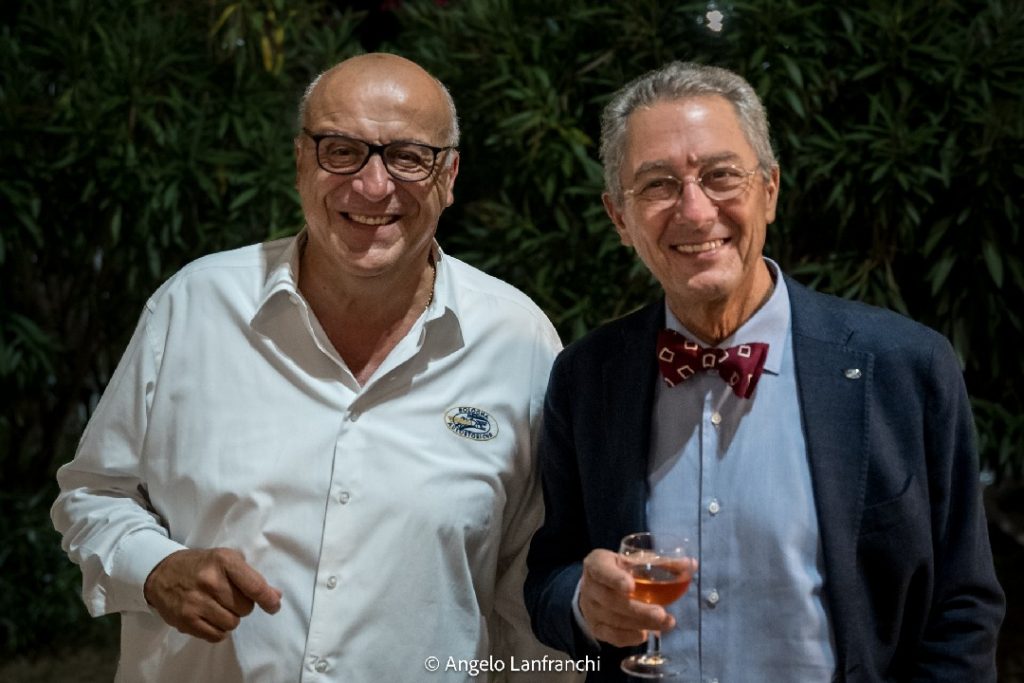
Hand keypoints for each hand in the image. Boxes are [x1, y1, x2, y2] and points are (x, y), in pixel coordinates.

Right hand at [143, 548, 281, 642]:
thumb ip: (251, 577)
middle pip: (245, 608)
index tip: (274, 606)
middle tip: (230, 597)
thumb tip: (275, 596)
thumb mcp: (226, 560)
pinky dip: (218, 630)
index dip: (268, 600)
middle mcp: (210, 581)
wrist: (162, 573)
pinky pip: (216, 636)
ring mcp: (196, 602)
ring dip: (230, 618)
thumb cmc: (201, 565)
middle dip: (242, 605)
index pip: (255, 586)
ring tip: (219, 607)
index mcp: (224, 561)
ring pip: (232, 623)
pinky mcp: (186, 620)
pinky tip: (210, 617)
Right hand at [578, 549, 674, 646]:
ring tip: (666, 623)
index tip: (631, 586)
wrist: (595, 587)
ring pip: (614, 620)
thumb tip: (691, 564)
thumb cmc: (620, 570)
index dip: (615, 578)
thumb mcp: (633, 560)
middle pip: (611, 601)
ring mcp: (590, 609)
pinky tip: (647, 634)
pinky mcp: (595, 627)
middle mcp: (589, 586)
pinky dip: (630, 637)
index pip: (601, 570)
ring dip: (641, 624)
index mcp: (597, 563)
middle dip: (638, 610)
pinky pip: (612, 636)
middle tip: (662, 614)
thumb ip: (662, 562)